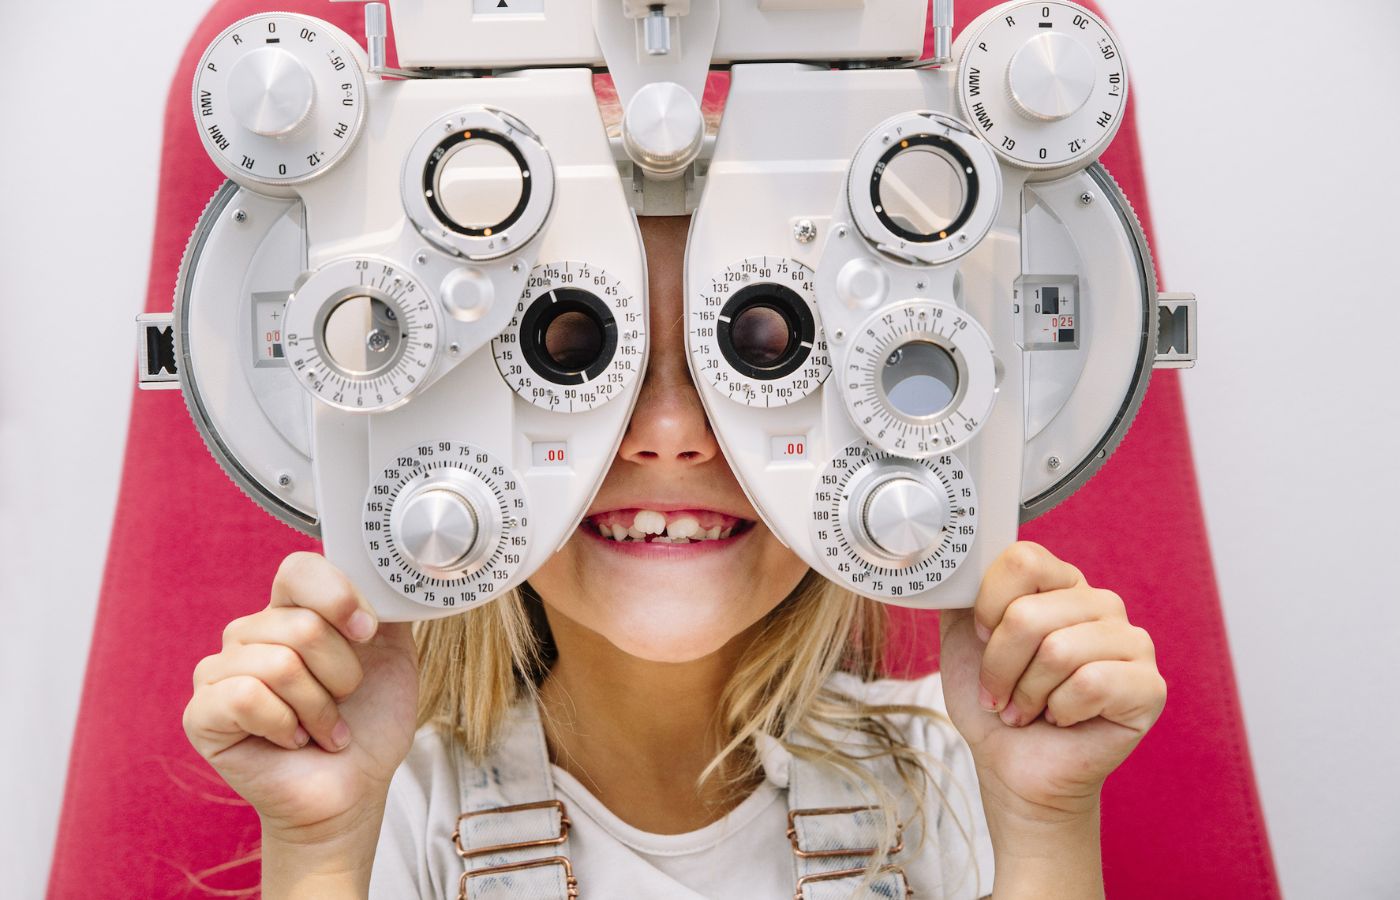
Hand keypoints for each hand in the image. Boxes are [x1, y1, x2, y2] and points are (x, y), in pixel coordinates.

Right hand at [183, 552, 419, 841]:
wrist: (354, 788)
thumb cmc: (369, 723)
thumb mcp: (393, 653)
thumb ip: (385, 605)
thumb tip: (384, 574)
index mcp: (291, 611)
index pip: (299, 570)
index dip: (339, 598)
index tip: (367, 634)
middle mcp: (250, 633)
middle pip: (302, 626)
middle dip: (342, 675)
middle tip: (343, 701)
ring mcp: (220, 672)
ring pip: (280, 664)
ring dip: (319, 707)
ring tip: (322, 726)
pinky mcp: (202, 714)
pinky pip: (247, 697)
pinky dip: (285, 726)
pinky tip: (290, 740)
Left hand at [939, 542, 1165, 820]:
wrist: (1012, 765)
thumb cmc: (993, 701)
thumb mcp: (961, 635)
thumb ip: (962, 589)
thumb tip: (959, 562)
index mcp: (1061, 583)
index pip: (1023, 560)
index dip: (988, 606)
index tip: (982, 639)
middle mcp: (1102, 604)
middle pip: (1029, 614)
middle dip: (999, 666)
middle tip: (1001, 693)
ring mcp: (1132, 643)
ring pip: (1058, 650)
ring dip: (1027, 693)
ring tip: (1029, 710)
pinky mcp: (1149, 687)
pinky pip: (1091, 684)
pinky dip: (1061, 711)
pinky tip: (1063, 720)